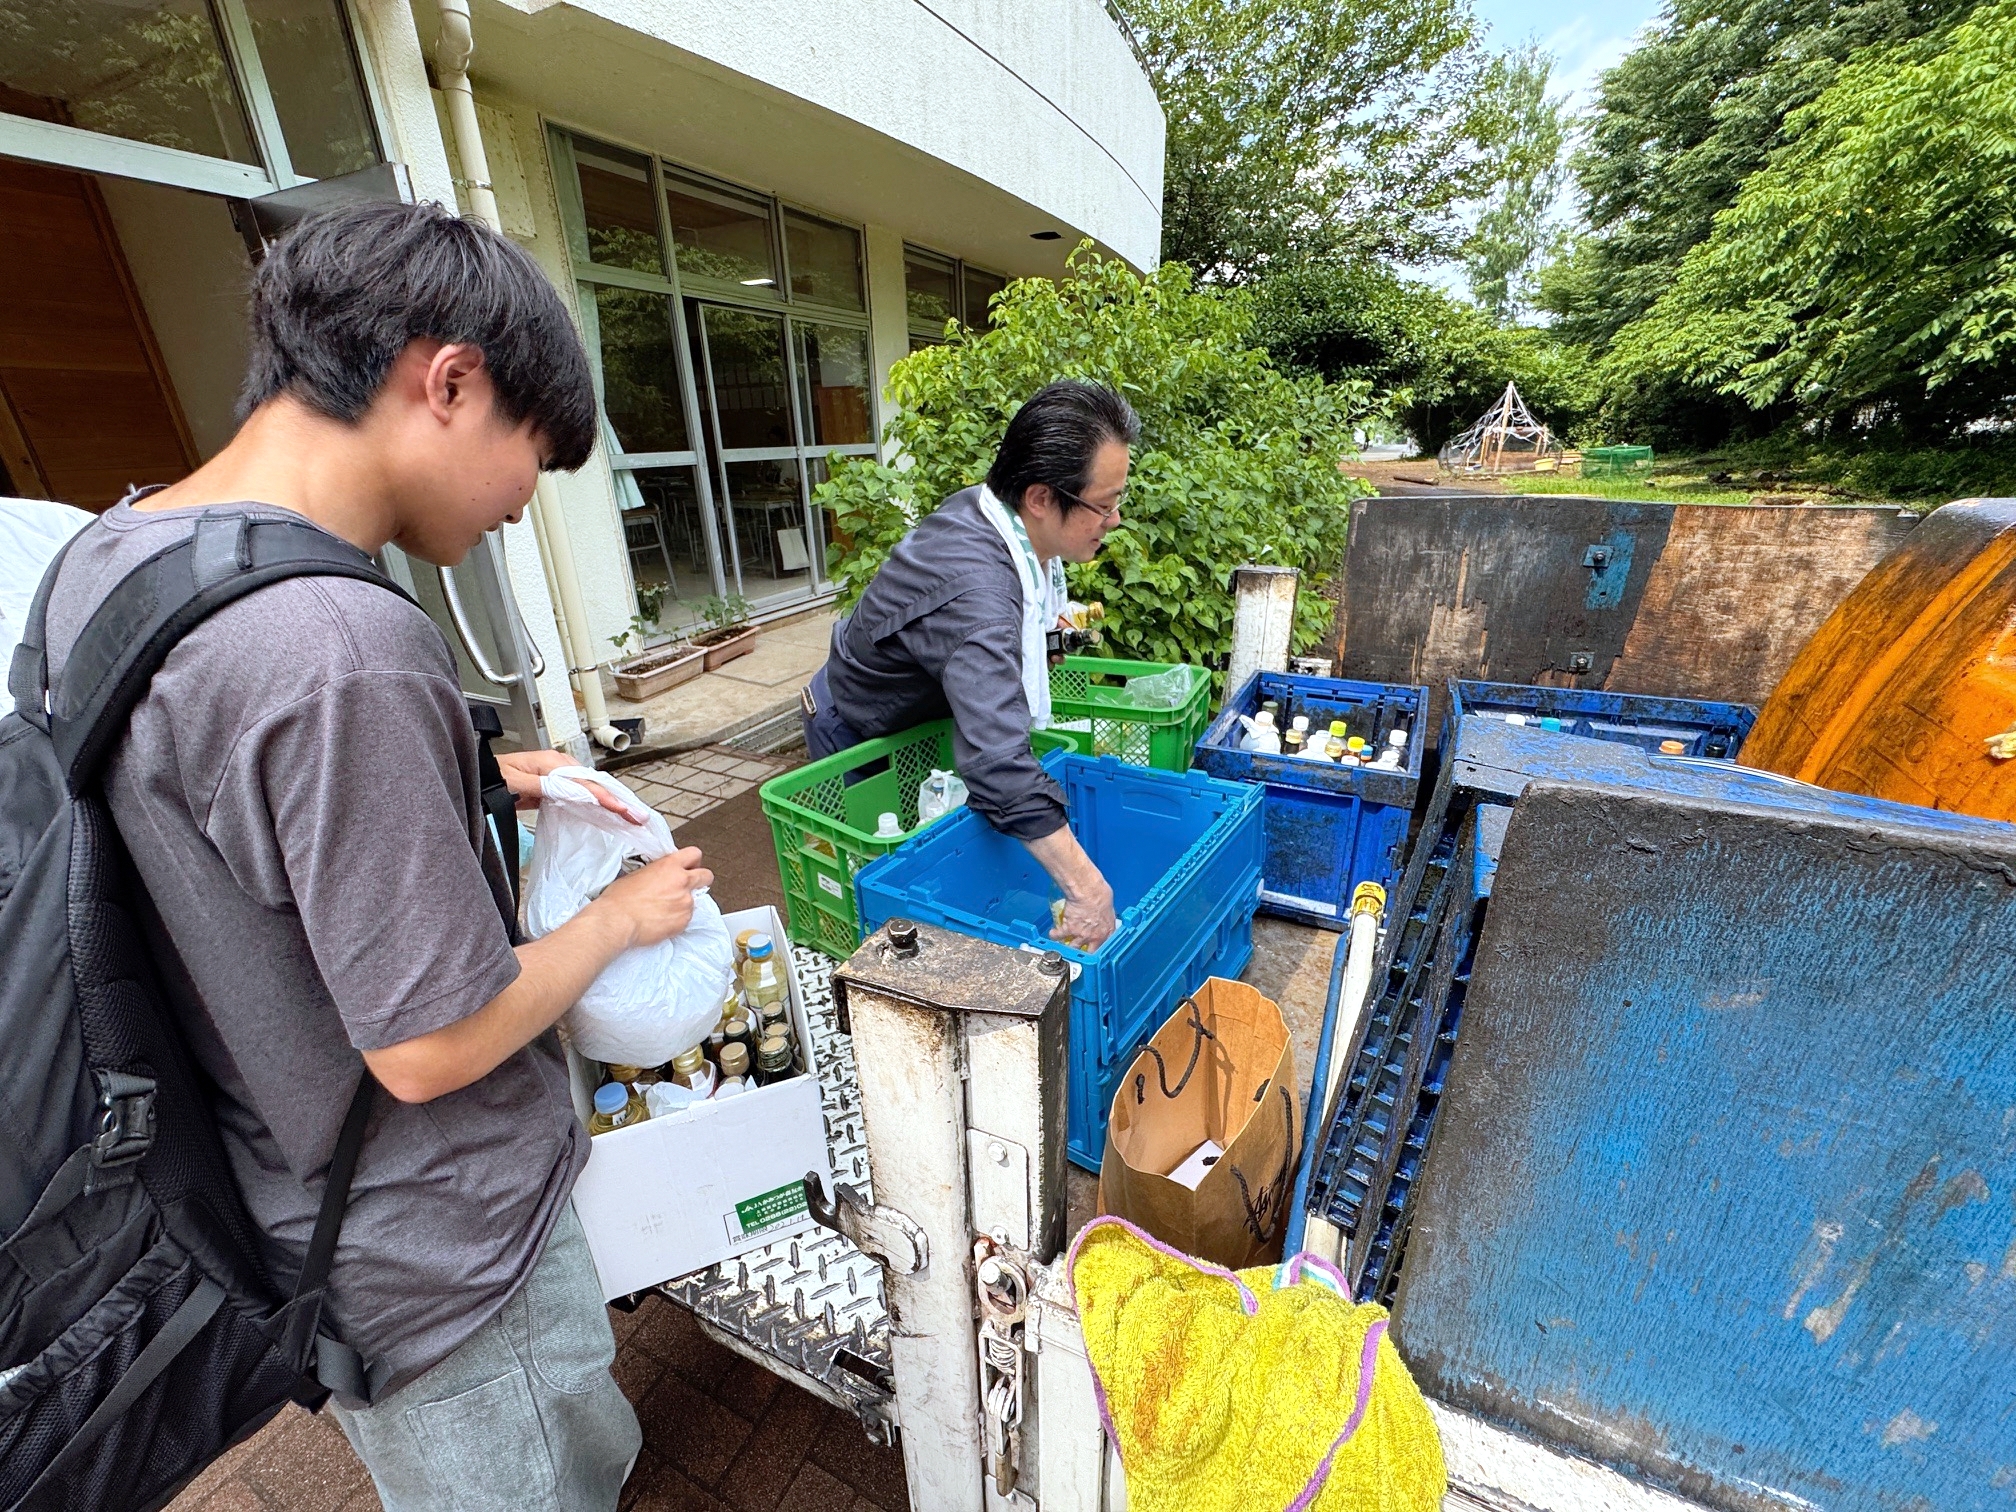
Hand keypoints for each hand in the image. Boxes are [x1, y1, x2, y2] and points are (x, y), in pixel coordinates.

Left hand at [496, 750, 642, 823]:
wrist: (480, 777)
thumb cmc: (493, 777)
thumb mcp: (515, 782)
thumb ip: (544, 787)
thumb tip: (571, 790)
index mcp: (553, 763)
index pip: (586, 784)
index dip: (606, 798)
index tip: (622, 810)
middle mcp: (560, 767)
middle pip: (594, 784)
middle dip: (617, 799)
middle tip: (637, 816)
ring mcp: (558, 776)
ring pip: (590, 789)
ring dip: (610, 802)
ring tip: (629, 816)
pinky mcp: (554, 787)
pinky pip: (580, 795)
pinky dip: (596, 804)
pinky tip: (605, 814)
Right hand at [590, 847, 712, 947]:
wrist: (617, 921)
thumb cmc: (620, 899)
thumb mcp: (638, 873)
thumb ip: (658, 872)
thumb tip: (661, 876)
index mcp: (669, 866)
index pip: (694, 854)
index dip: (693, 861)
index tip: (689, 867)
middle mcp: (682, 882)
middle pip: (706, 876)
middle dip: (700, 880)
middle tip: (688, 886)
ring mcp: (686, 902)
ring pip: (696, 899)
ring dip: (685, 902)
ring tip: (666, 908)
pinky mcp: (684, 921)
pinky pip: (687, 917)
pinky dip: (678, 918)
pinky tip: (663, 920)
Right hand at [1052, 880, 1116, 951]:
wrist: (1088, 892)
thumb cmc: (1101, 895)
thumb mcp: (1109, 907)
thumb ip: (1105, 915)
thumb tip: (1103, 912)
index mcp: (1107, 931)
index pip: (1105, 946)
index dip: (1100, 948)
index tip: (1097, 947)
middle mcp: (1094, 936)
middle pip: (1088, 952)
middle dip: (1085, 952)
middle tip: (1081, 950)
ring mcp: (1080, 934)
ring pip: (1072, 947)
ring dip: (1068, 946)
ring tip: (1064, 944)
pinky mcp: (1068, 929)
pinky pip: (1058, 935)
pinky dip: (1055, 934)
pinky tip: (1053, 934)